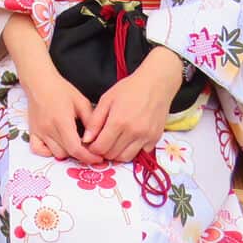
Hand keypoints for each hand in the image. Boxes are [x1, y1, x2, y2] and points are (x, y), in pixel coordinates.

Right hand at [22, 65, 100, 163]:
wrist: (40, 82)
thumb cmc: (62, 90)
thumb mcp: (81, 102)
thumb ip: (90, 121)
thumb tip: (96, 140)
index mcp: (62, 121)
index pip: (75, 148)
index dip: (88, 157)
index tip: (98, 158)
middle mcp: (48, 129)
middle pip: (67, 153)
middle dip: (80, 154)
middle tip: (89, 148)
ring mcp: (39, 131)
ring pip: (55, 153)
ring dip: (66, 152)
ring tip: (73, 144)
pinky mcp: (32, 132)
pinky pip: (37, 150)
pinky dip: (47, 152)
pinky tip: (56, 145)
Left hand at [84, 47, 183, 161]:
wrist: (156, 84)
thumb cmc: (129, 89)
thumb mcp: (106, 100)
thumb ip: (95, 121)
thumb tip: (86, 139)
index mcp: (118, 121)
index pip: (100, 148)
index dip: (92, 148)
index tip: (91, 143)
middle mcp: (133, 132)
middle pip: (112, 155)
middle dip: (103, 151)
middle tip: (101, 142)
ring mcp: (146, 136)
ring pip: (126, 158)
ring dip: (117, 154)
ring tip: (114, 142)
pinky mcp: (155, 138)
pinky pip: (140, 153)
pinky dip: (132, 150)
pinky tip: (128, 140)